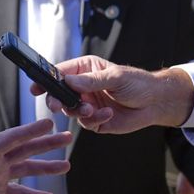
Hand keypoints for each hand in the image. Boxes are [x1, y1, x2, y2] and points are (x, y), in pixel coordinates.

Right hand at [32, 55, 193, 133]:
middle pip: (59, 94)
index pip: (60, 74)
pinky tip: (108, 114)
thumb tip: (68, 81)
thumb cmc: (139, 83)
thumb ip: (91, 81)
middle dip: (57, 101)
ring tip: (93, 109)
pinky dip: (95, 120)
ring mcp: (88, 104)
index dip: (46, 80)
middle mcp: (83, 87)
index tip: (36, 87)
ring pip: (70, 111)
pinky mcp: (96, 120)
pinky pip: (86, 123)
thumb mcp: (115, 77)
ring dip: (79, 111)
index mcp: (84, 70)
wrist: (157, 103)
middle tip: (57, 106)